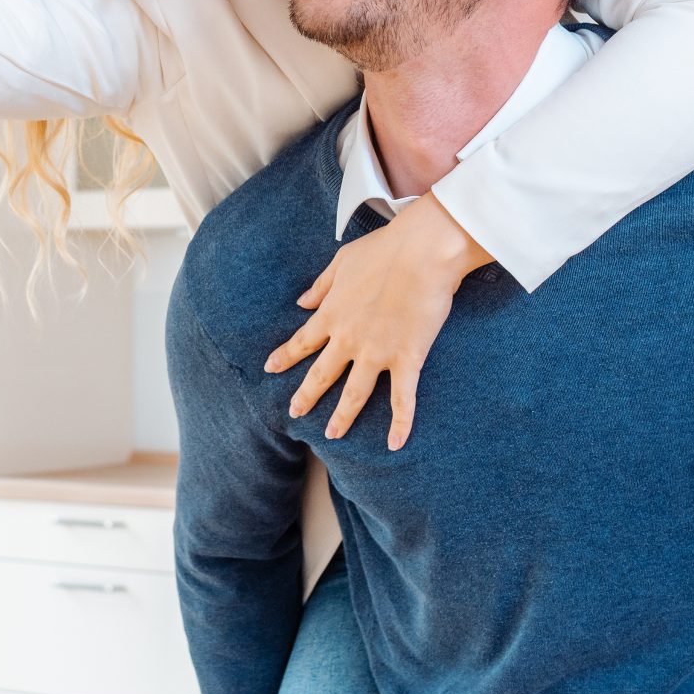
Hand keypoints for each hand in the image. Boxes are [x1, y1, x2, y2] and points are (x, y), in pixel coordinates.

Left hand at [263, 198, 490, 448]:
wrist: (422, 253)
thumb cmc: (384, 250)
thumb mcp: (342, 262)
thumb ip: (320, 286)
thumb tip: (301, 302)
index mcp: (332, 314)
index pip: (302, 342)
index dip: (286, 357)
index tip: (270, 368)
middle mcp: (349, 339)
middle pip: (322, 374)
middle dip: (307, 395)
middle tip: (295, 412)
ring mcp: (377, 353)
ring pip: (354, 394)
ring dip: (343, 416)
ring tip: (333, 433)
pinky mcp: (407, 360)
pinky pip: (402, 399)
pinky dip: (400, 424)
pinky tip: (395, 443)